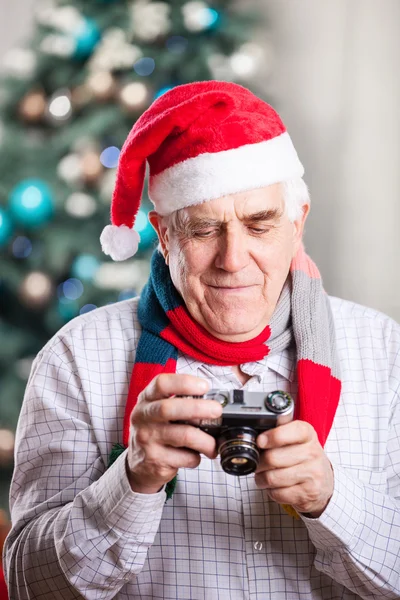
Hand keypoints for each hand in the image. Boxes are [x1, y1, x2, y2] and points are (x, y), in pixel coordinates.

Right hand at [126, 374, 221, 493]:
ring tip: (213, 444)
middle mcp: (143, 417)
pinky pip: (186, 457)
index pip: (161, 383)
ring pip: (184, 436)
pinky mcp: (155, 460)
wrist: (139, 463)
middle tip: (217, 410)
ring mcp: (147, 439)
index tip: (204, 386)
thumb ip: (180, 403)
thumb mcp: (159, 411)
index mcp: (147, 399)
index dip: (184, 382)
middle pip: (169, 408)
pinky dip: (197, 457)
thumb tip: (213, 403)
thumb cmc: (157, 430)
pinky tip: (195, 456)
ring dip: (206, 440)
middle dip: (198, 408)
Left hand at [255, 421, 333, 517]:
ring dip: (262, 479)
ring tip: (263, 476)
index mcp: (308, 434)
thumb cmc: (303, 457)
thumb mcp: (296, 438)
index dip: (272, 436)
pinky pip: (278, 493)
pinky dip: (271, 491)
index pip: (290, 432)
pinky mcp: (309, 493)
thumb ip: (279, 429)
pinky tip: (276, 487)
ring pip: (272, 478)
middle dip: (259, 463)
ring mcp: (313, 474)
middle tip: (258, 464)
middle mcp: (313, 453)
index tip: (260, 441)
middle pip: (273, 458)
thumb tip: (259, 427)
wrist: (324, 482)